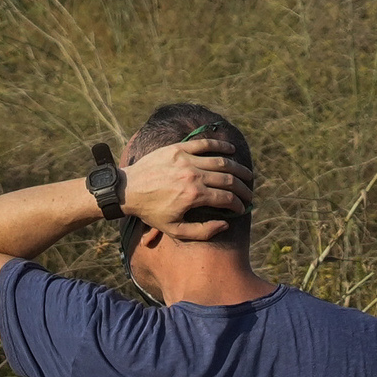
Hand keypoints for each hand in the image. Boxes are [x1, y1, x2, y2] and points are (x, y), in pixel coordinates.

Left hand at [118, 138, 249, 240]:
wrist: (128, 190)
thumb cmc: (151, 212)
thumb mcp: (175, 230)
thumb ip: (203, 232)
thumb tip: (226, 223)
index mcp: (194, 196)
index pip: (226, 198)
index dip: (238, 204)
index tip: (242, 208)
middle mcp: (193, 176)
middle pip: (228, 179)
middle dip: (243, 188)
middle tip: (249, 193)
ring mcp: (186, 160)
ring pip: (221, 161)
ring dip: (238, 168)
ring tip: (247, 175)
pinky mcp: (178, 149)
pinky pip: (204, 144)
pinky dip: (220, 145)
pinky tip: (231, 150)